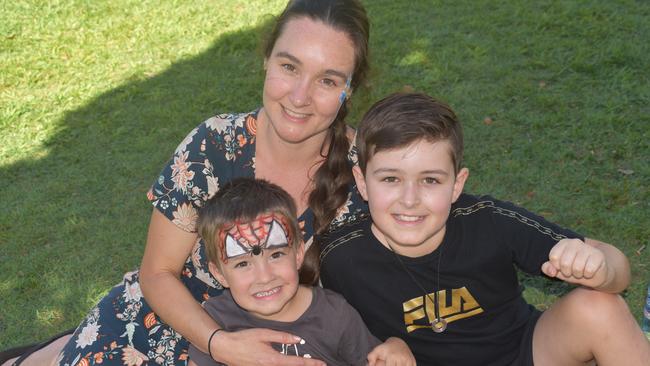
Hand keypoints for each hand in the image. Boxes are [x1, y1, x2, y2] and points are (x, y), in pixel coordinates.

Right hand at [210, 328, 325, 365]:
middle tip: (318, 365)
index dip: (310, 363)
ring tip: (306, 364)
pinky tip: (288, 363)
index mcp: (272, 359)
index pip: (296, 363)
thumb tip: (298, 339)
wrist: (225, 348)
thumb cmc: (244, 339)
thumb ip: (282, 337)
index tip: (321, 363)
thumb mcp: (264, 334)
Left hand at [367, 337, 415, 365]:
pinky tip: (401, 365)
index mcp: (392, 356)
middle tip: (391, 364)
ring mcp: (409, 360)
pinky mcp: (413, 362)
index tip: (386, 365)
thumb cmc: (386, 348)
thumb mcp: (377, 350)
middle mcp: (401, 358)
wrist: (399, 342)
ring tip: (395, 364)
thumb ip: (371, 357)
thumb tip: (369, 365)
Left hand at [541, 238, 610, 288]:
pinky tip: (589, 271)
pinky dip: (588, 275)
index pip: (554, 257)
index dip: (557, 267)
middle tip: (572, 271)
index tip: (562, 267)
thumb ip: (548, 269)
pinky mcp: (598, 255)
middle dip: (568, 272)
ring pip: (577, 268)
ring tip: (581, 271)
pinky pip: (589, 270)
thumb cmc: (572, 270)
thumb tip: (551, 271)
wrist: (594, 273)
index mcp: (563, 243)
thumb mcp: (558, 270)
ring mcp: (588, 247)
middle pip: (565, 263)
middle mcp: (575, 242)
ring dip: (578, 274)